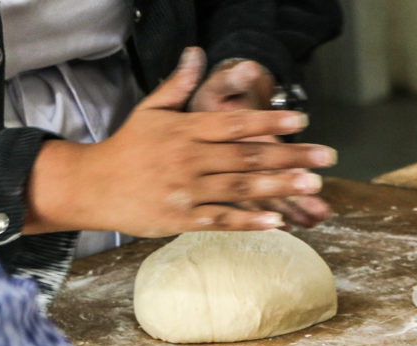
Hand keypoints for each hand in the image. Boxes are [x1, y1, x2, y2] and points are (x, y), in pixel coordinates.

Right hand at [23, 49, 336, 235]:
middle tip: (325, 156)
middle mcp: (190, 158)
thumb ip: (178, 84)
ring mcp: (187, 190)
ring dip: (280, 186)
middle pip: (247, 155)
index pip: (235, 122)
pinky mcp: (182, 218)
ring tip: (313, 185)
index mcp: (186, 130)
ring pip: (241, 187)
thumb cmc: (126, 147)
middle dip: (290, 155)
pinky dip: (251, 221)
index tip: (301, 120)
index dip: (270, 121)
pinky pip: (222, 220)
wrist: (92, 186)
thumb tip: (197, 53)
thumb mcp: (150, 111)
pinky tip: (279, 220)